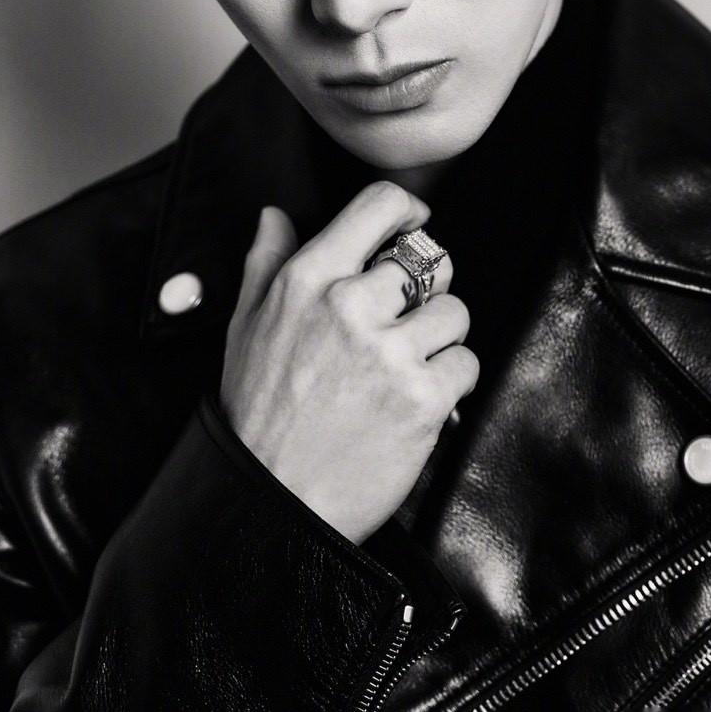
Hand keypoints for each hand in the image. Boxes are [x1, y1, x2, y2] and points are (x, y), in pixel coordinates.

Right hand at [219, 181, 478, 544]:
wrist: (271, 505)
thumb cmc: (256, 416)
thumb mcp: (244, 328)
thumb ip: (265, 263)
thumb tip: (275, 214)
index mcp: (308, 278)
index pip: (380, 205)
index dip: (409, 214)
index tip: (412, 231)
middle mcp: (350, 305)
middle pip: (431, 260)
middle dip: (426, 290)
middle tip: (405, 323)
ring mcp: (390, 352)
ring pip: (455, 312)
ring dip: (440, 339)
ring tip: (406, 368)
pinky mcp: (423, 398)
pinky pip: (466, 363)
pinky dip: (451, 383)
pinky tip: (419, 400)